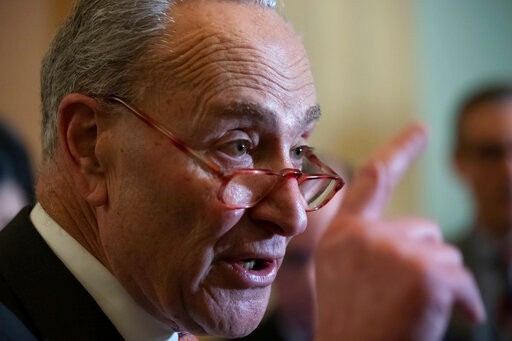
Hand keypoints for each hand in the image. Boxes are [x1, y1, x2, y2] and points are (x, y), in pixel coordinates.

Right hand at [314, 124, 484, 340]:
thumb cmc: (352, 329)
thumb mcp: (345, 279)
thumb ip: (369, 247)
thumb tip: (422, 237)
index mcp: (341, 236)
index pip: (373, 179)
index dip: (399, 152)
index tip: (421, 129)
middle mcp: (363, 235)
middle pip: (424, 228)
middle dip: (427, 260)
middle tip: (406, 297)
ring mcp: (392, 249)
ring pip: (446, 254)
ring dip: (442, 283)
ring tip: (415, 313)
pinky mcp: (423, 271)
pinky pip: (463, 280)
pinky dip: (466, 302)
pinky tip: (452, 319)